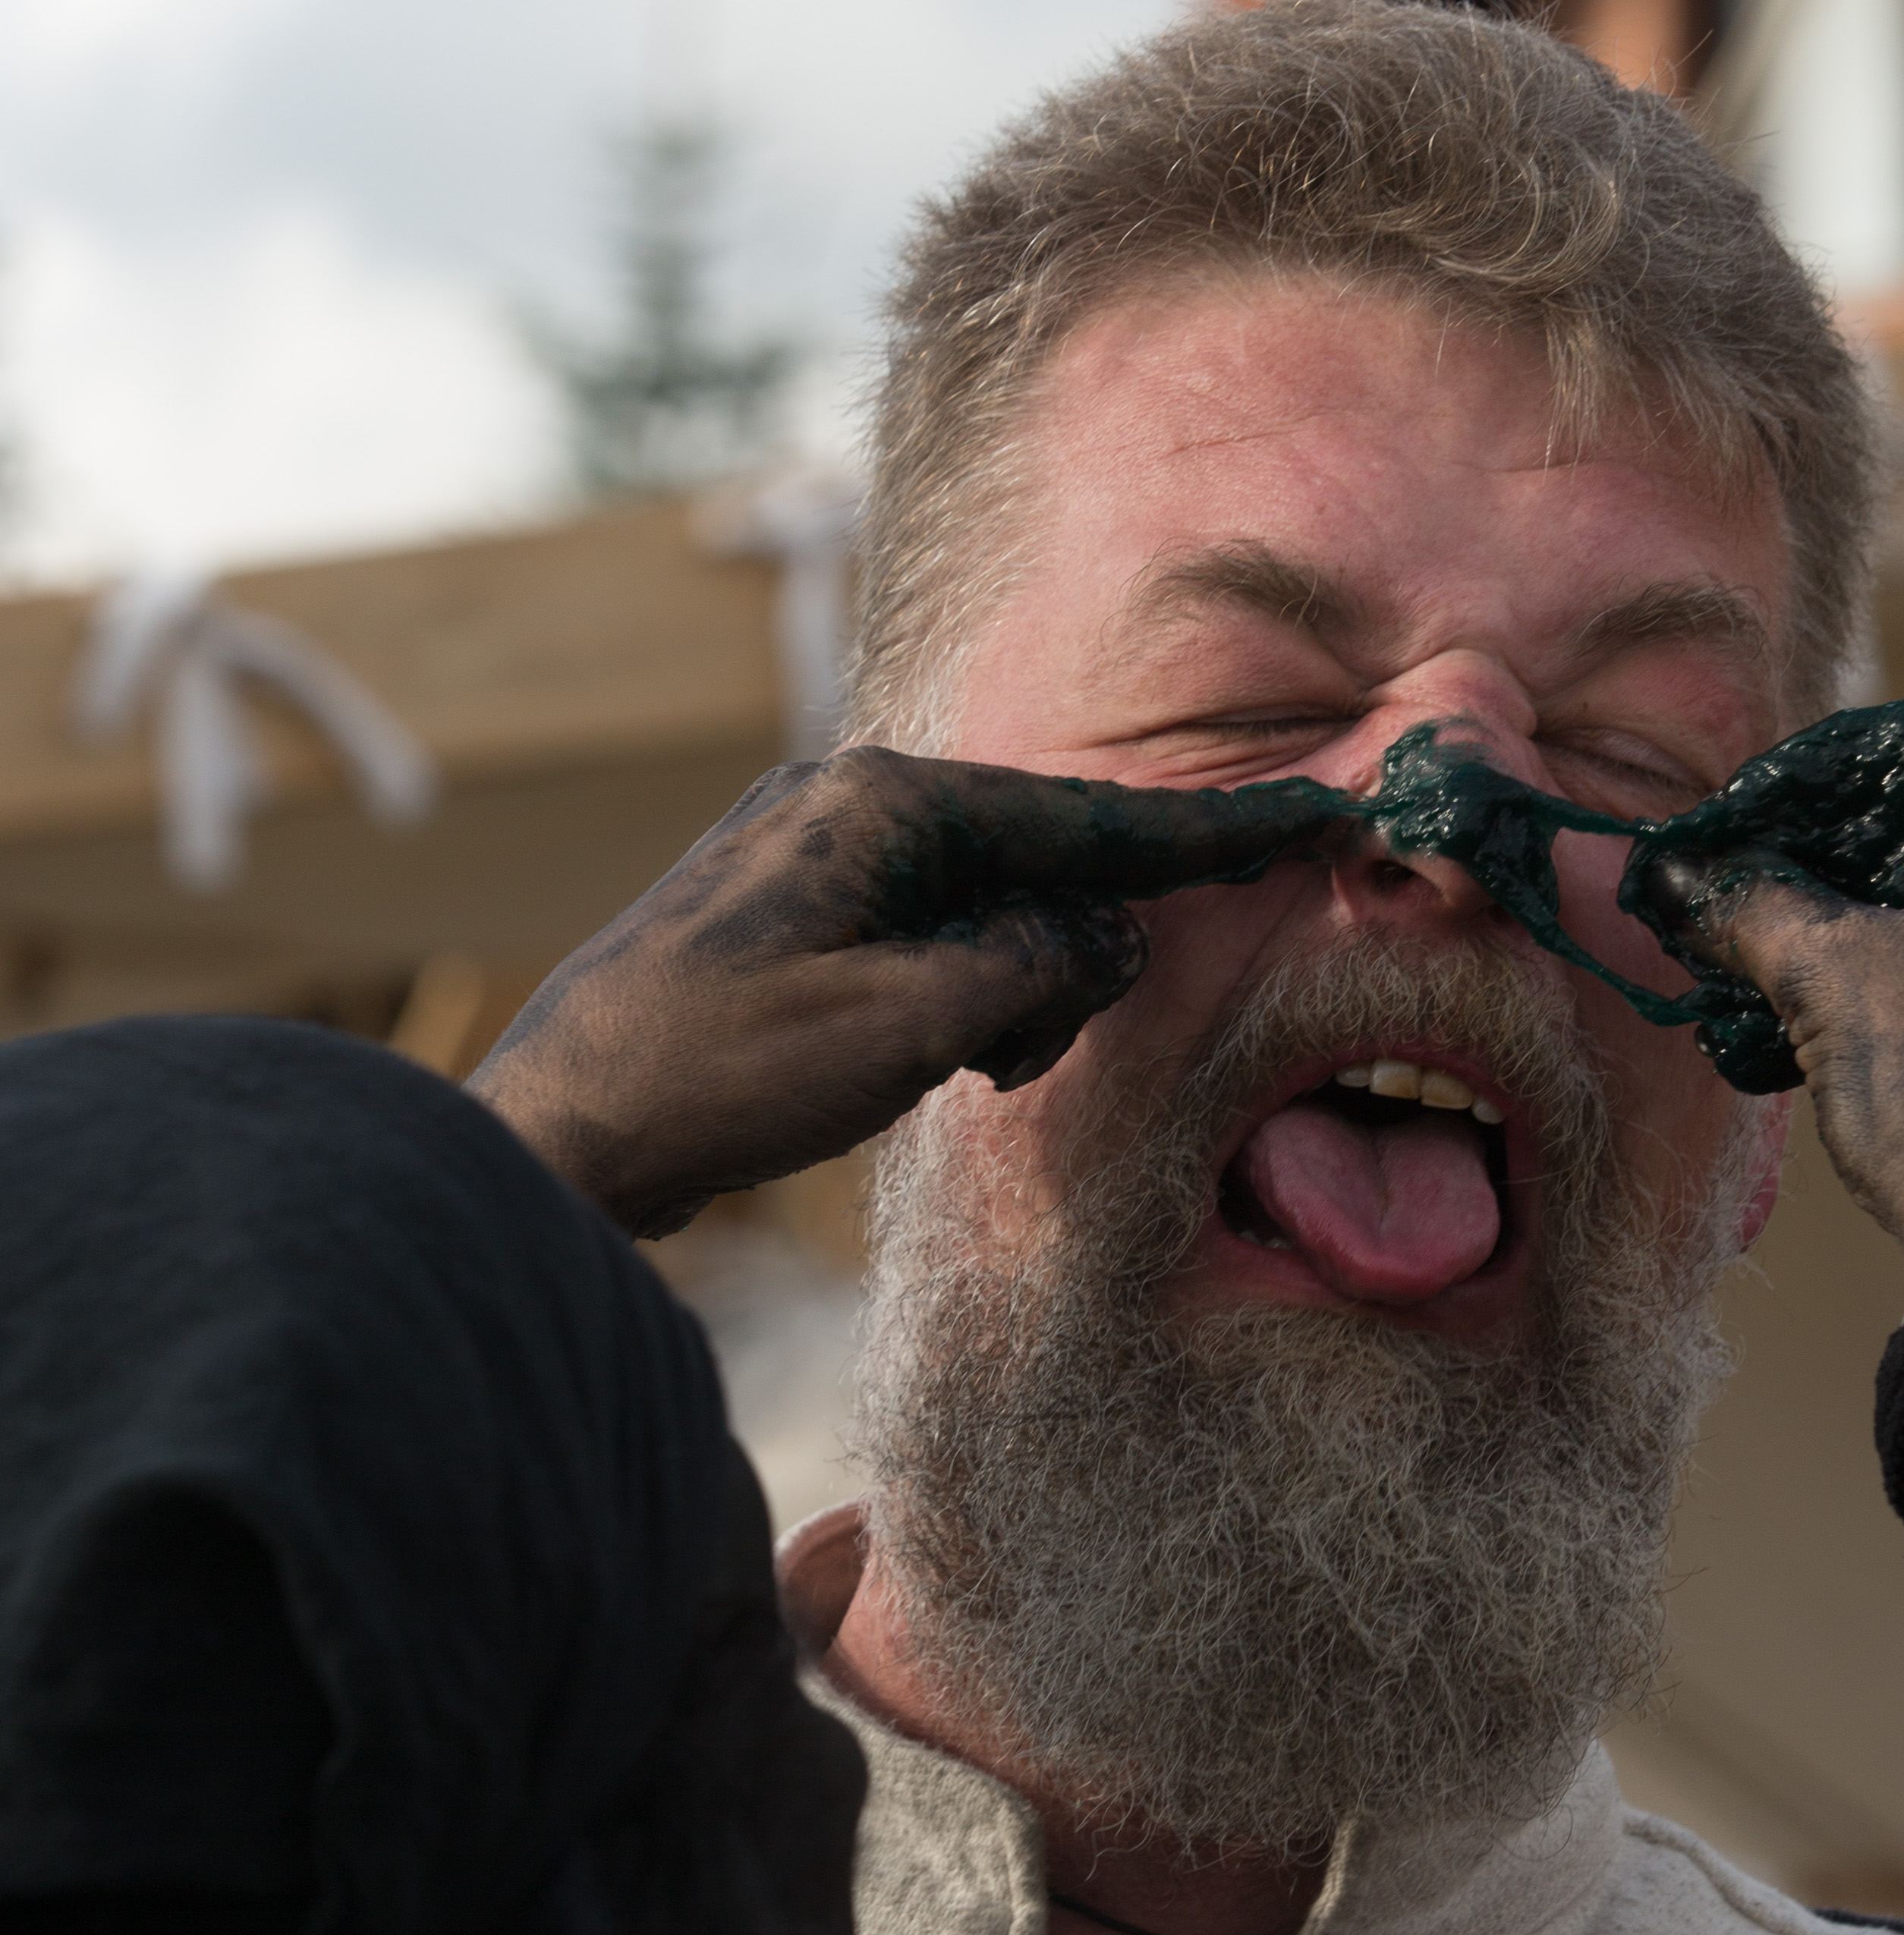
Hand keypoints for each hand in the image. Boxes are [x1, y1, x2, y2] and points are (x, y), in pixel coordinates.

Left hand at [470, 749, 1151, 1238]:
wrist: (556, 1132)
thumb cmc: (718, 1074)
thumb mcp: (908, 1025)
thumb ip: (1033, 967)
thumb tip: (1108, 939)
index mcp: (882, 802)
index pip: (1086, 818)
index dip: (1211, 836)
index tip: (1316, 818)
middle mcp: (847, 802)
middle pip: (1034, 859)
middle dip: (1071, 956)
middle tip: (1022, 1058)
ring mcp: (811, 855)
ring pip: (983, 906)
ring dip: (1008, 994)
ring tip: (966, 1072)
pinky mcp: (789, 916)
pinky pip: (924, 936)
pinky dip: (957, 998)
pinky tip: (932, 1063)